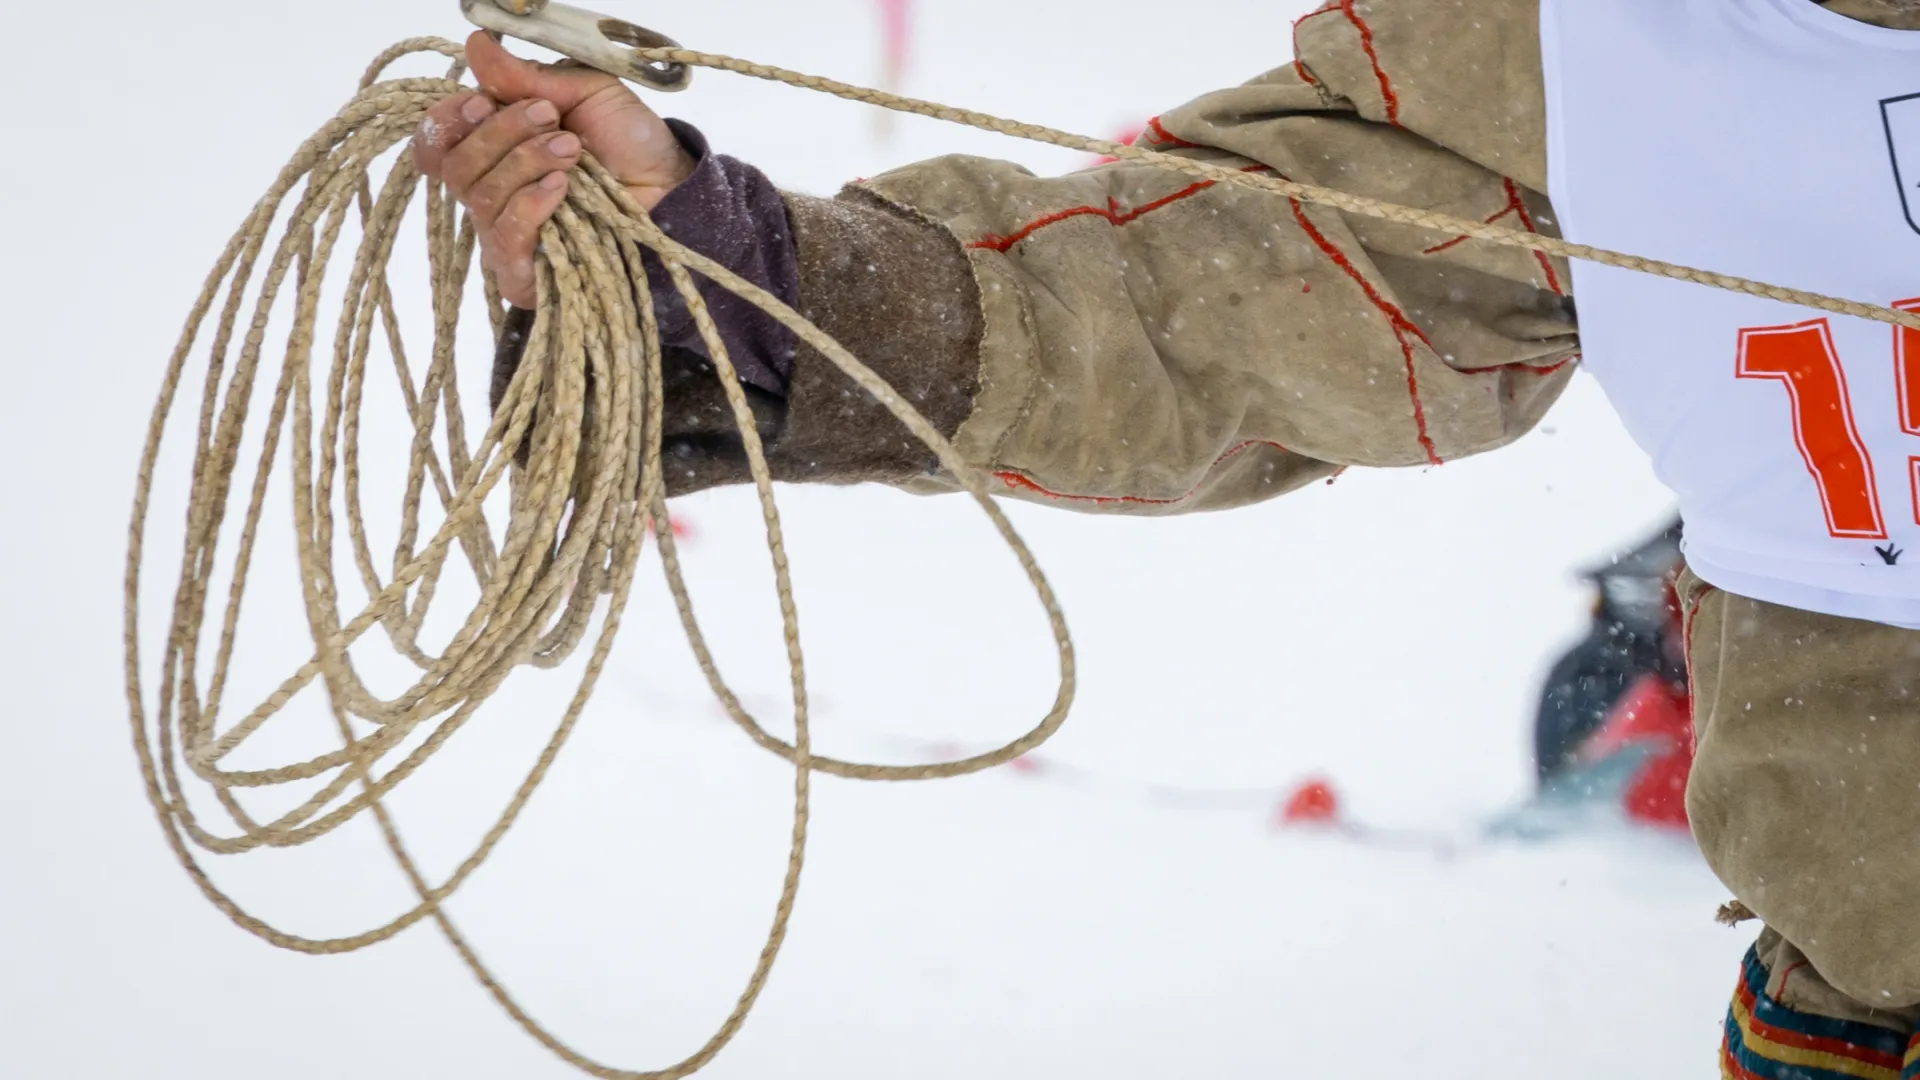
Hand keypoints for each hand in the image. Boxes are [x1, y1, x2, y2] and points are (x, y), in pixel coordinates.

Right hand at [412, 30, 697, 306]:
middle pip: (455, 165)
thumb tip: (476, 44)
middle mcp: (491, 191)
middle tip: (554, 122)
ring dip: (526, 163)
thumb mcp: (584, 93)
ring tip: (573, 151)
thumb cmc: (631, 144)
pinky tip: (560, 188)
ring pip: (478, 196)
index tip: (486, 101)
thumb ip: (527, 78)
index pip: (439, 140)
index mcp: (494, 147)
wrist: (673, 193)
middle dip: (502, 134)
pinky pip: (504, 236)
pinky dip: (529, 204)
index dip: (451, 118)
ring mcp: (504, 234)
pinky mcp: (522, 273)